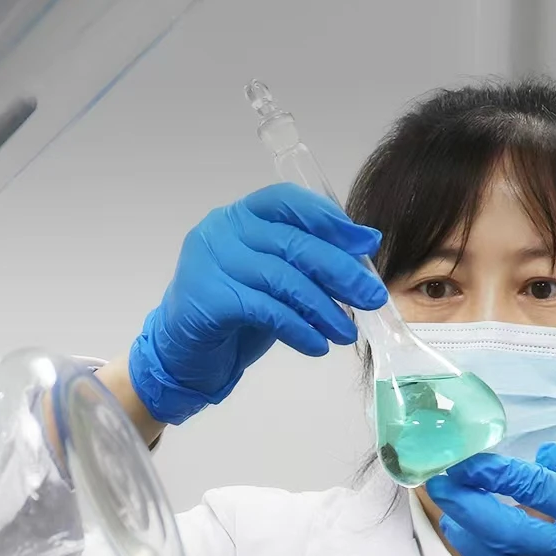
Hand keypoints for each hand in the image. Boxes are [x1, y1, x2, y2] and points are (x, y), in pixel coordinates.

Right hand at [127, 183, 387, 424]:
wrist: (183, 353)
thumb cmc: (235, 312)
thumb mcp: (274, 278)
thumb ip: (307, 259)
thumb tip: (364, 247)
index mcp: (240, 215)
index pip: (288, 202)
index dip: (330, 220)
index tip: (366, 243)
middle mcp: (222, 230)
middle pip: (293, 243)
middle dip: (340, 271)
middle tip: (372, 297)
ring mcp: (210, 262)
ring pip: (283, 279)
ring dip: (324, 308)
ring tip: (347, 332)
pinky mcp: (208, 299)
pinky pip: (267, 311)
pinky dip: (299, 329)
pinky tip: (318, 345)